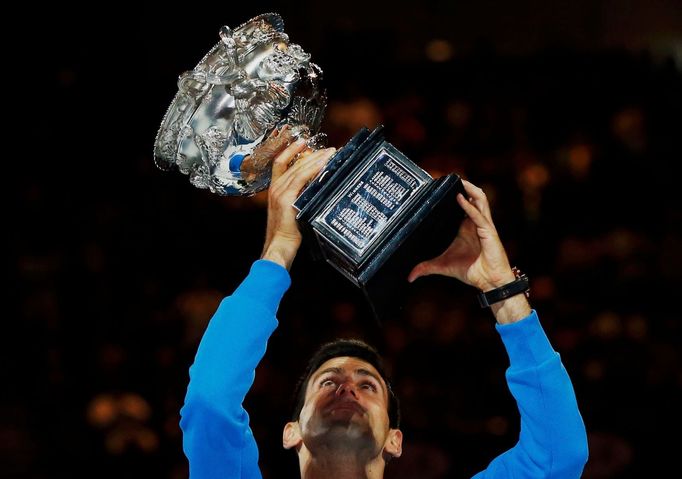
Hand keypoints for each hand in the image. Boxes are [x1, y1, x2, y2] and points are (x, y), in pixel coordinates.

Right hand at [261, 141, 335, 269]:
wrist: (280, 245)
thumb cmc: (288, 232)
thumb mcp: (292, 210)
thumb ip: (299, 197)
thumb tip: (315, 186)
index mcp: (274, 189)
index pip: (280, 162)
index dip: (290, 149)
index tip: (303, 141)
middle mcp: (275, 188)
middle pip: (293, 163)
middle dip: (312, 153)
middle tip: (329, 150)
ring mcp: (279, 192)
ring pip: (298, 168)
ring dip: (316, 159)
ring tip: (331, 154)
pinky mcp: (286, 199)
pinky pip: (301, 178)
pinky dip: (313, 169)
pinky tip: (324, 165)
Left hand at [407, 180, 515, 290]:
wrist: (488, 282)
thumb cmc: (470, 270)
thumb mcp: (443, 266)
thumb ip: (426, 268)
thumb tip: (410, 276)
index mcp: (466, 226)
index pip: (462, 203)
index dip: (454, 192)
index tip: (440, 184)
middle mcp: (475, 222)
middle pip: (473, 196)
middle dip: (463, 185)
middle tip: (448, 177)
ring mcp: (483, 225)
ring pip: (480, 200)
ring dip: (470, 189)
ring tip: (459, 181)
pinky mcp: (489, 232)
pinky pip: (479, 216)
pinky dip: (469, 207)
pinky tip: (460, 198)